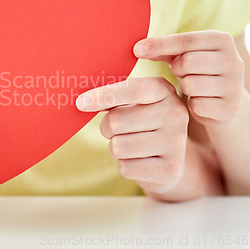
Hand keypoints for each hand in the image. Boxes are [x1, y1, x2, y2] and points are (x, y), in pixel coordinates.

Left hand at [77, 78, 188, 193]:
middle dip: (107, 128)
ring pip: (118, 147)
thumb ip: (111, 98)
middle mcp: (175, 113)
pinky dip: (125, 165)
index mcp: (163, 91)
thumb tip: (83, 102)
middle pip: (117, 121)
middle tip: (118, 130)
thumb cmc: (141, 122)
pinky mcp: (171, 169)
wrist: (169, 156)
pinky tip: (140, 160)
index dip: (104, 95)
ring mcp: (176, 142)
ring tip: (131, 144)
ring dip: (116, 148)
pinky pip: (126, 167)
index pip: (133, 89)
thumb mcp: (131, 103)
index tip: (81, 102)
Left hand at [134, 30, 243, 124]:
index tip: (137, 50)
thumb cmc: (196, 71)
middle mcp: (233, 60)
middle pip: (187, 62)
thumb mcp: (183, 55)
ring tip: (190, 85)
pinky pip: (197, 105)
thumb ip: (164, 49)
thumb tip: (139, 49)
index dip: (160, 44)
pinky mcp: (230, 107)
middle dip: (176, 69)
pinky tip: (197, 100)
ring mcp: (234, 85)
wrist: (222, 102)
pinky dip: (192, 104)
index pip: (186, 40)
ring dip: (184, 87)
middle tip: (180, 72)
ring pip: (191, 85)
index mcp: (220, 40)